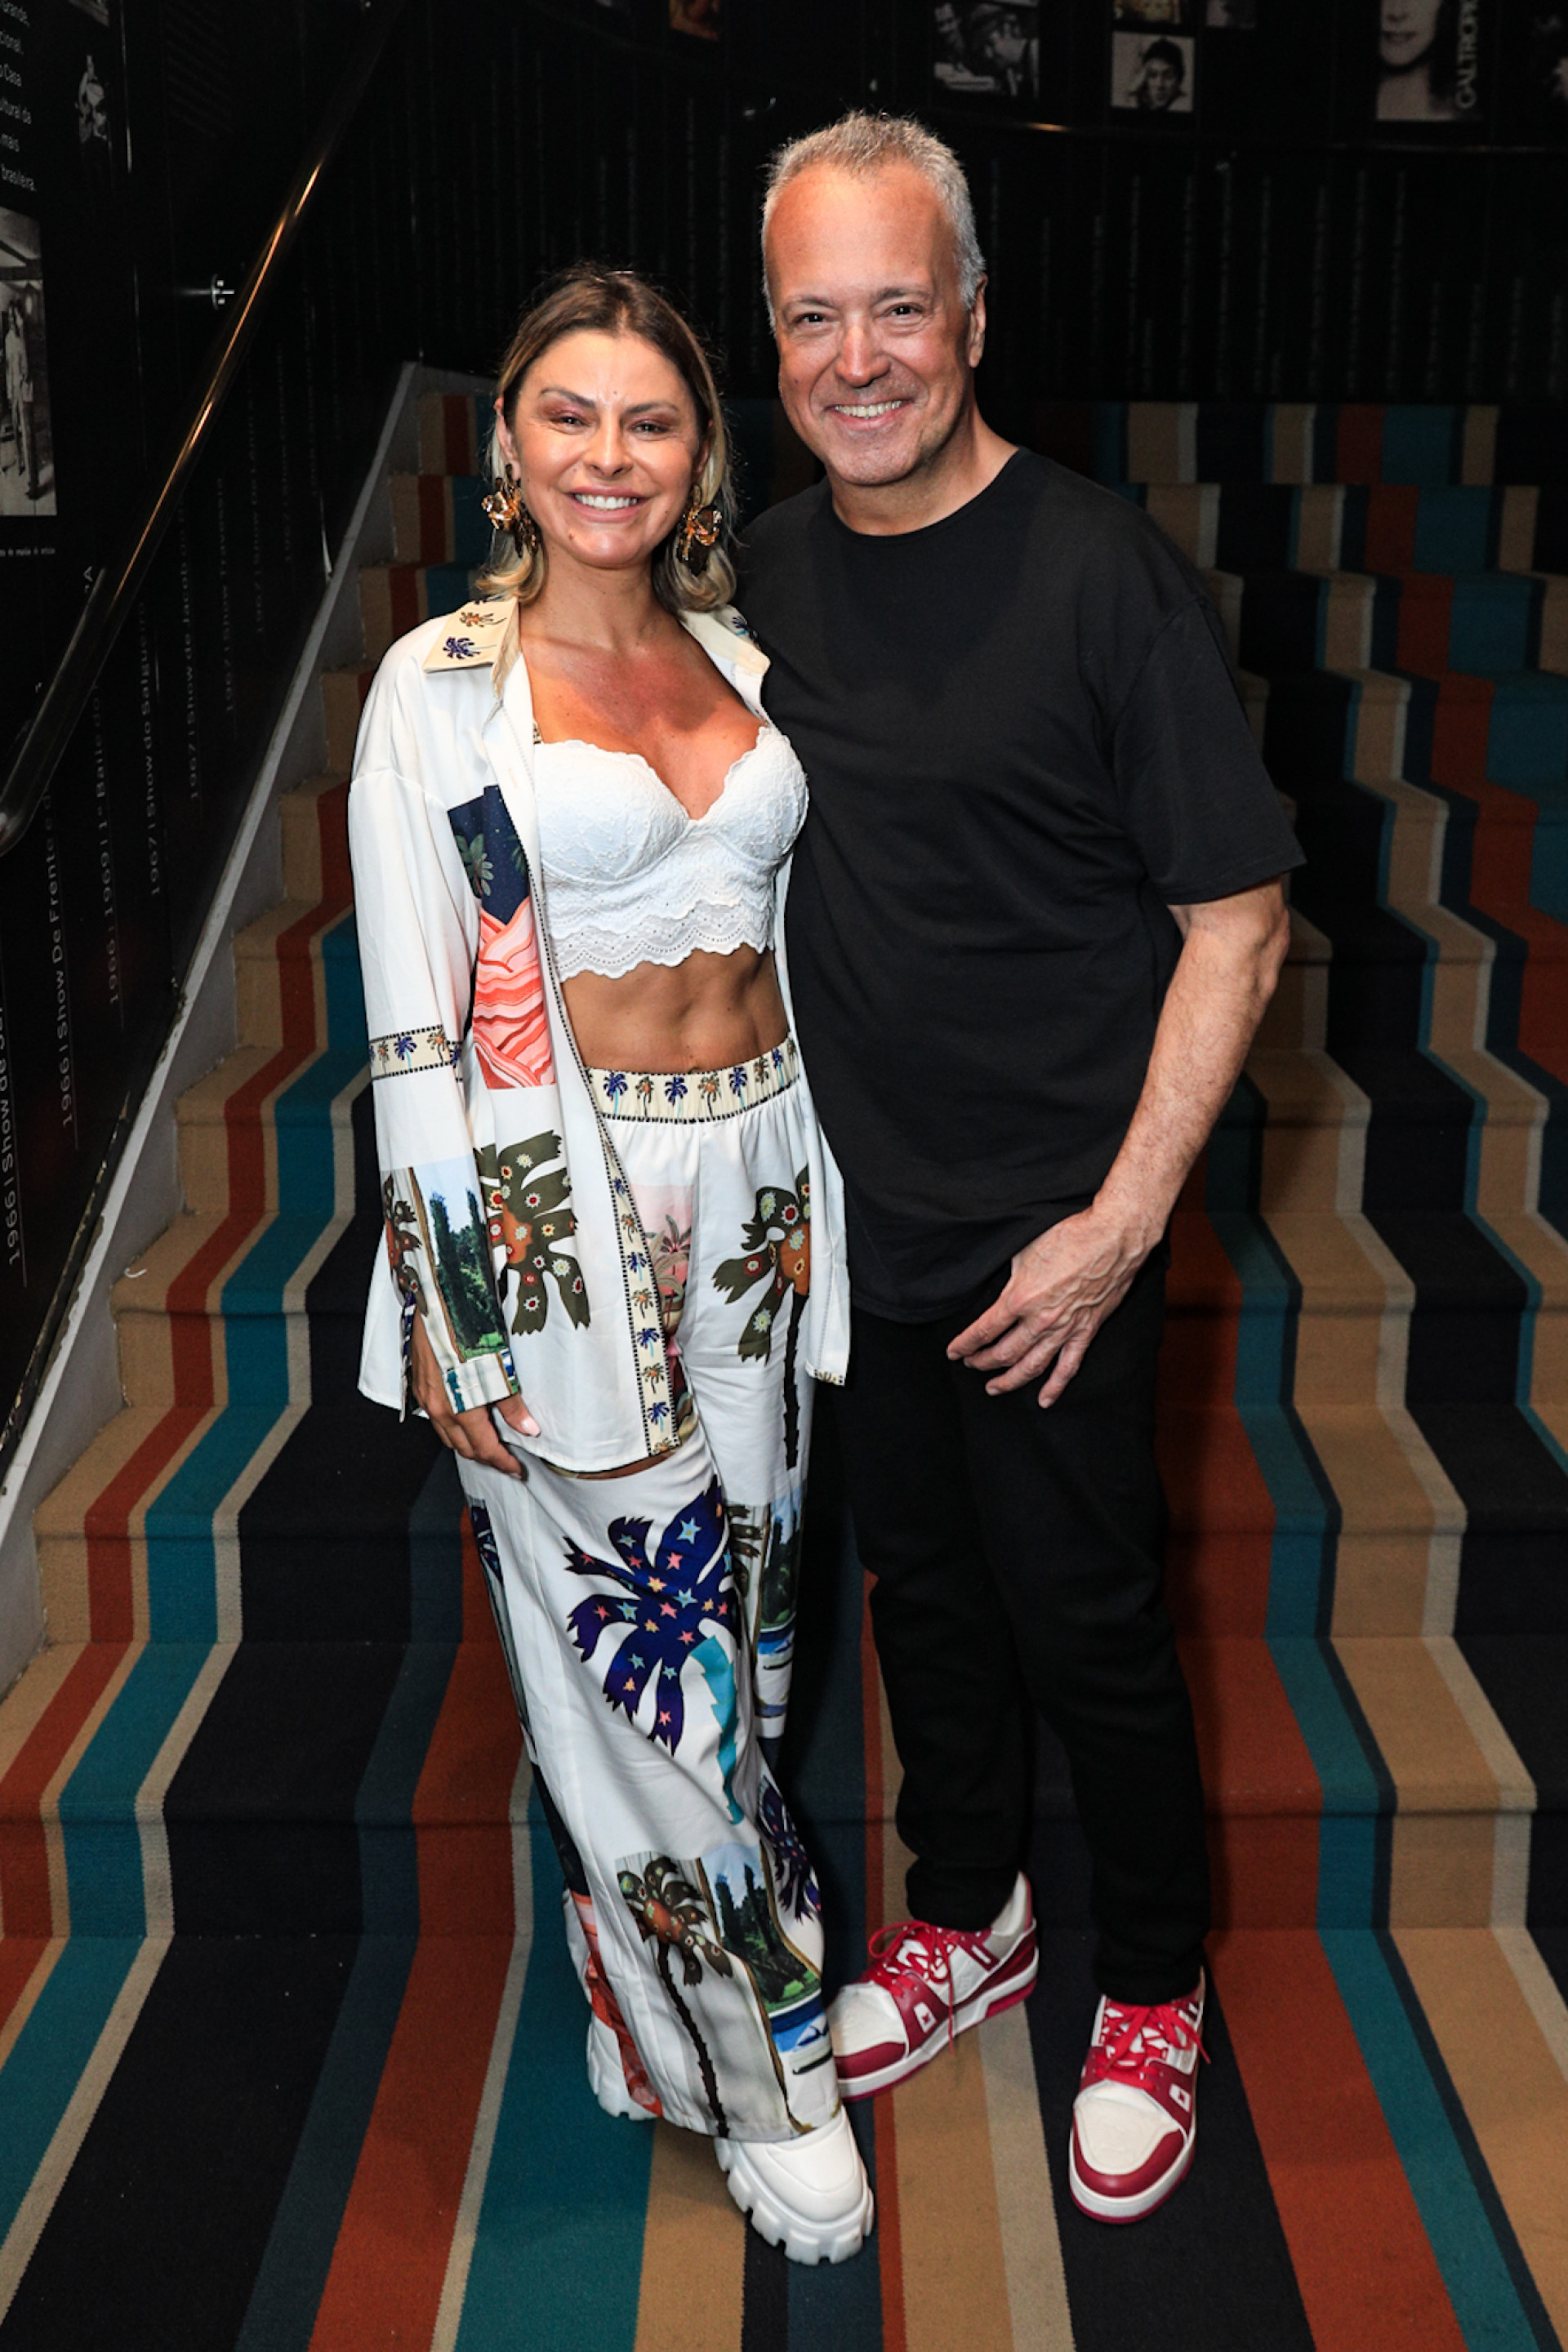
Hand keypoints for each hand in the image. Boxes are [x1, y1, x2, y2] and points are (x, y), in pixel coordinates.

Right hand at [410, 1309, 535, 1474]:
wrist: (436, 1299)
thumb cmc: (466, 1327)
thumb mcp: (497, 1365)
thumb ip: (511, 1402)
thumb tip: (528, 1428)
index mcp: (459, 1406)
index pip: (484, 1448)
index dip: (503, 1463)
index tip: (517, 1469)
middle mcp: (438, 1407)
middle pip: (464, 1448)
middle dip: (487, 1457)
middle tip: (508, 1459)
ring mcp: (426, 1396)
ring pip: (448, 1435)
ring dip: (469, 1444)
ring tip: (490, 1442)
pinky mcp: (419, 1384)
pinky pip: (436, 1418)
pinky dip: (453, 1427)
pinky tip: (466, 1418)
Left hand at [946, 1208, 1146, 1408]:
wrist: (1113, 1238)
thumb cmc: (1070, 1236)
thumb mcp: (1025, 1249)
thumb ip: (1009, 1275)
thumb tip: (997, 1287)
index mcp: (1020, 1298)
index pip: (984, 1330)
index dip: (965, 1343)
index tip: (954, 1351)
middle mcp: (1039, 1320)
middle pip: (1003, 1353)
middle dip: (982, 1362)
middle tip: (971, 1364)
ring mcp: (1064, 1330)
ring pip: (1031, 1366)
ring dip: (1009, 1381)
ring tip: (993, 1388)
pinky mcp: (1085, 1332)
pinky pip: (1068, 1367)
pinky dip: (1055, 1387)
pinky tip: (1044, 1400)